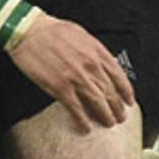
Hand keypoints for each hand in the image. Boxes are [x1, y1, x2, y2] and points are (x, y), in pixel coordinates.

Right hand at [5, 14, 135, 132]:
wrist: (29, 31)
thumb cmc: (52, 30)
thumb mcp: (81, 34)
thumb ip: (94, 50)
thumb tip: (103, 63)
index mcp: (97, 52)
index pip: (119, 77)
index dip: (126, 92)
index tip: (129, 102)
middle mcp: (90, 66)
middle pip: (110, 93)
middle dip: (118, 108)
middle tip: (120, 118)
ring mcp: (76, 78)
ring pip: (98, 103)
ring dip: (105, 116)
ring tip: (108, 123)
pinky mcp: (60, 88)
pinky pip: (76, 109)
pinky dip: (83, 121)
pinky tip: (86, 128)